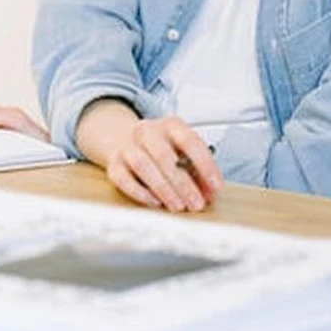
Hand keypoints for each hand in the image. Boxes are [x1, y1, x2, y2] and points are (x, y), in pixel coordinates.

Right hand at [103, 115, 221, 212]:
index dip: (205, 165)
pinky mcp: (114, 163)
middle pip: (163, 155)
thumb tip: (207, 193)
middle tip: (196, 203)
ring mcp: (127, 145)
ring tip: (177, 206)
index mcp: (170, 125)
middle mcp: (147, 131)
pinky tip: (154, 202)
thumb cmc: (163, 150)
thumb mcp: (184, 153)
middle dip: (183, 183)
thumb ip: (197, 171)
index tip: (215, 186)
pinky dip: (139, 192)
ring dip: (163, 189)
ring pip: (142, 164)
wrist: (126, 140)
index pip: (189, 141)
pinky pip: (123, 178)